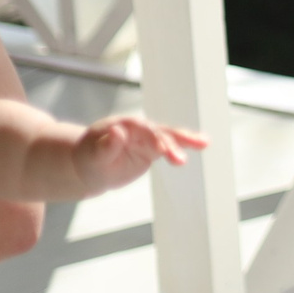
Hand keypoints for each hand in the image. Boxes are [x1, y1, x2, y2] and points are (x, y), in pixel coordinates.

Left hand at [73, 115, 207, 193]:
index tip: (161, 149)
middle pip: (158, 132)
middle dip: (171, 143)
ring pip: (169, 136)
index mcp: (123, 126)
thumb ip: (106, 146)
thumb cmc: (89, 160)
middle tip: (180, 159)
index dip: (152, 138)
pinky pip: (172, 145)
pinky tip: (203, 143)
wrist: (90, 166)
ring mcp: (148, 138)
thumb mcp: (93, 156)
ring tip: (204, 143)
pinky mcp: (154, 148)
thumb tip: (117, 132)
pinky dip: (186, 144)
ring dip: (185, 140)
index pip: (141, 130)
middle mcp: (138, 128)